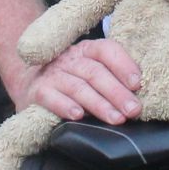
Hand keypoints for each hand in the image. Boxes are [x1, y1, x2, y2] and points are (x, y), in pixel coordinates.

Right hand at [17, 37, 144, 123]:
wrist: (29, 84)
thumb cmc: (70, 81)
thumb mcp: (90, 72)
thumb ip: (112, 77)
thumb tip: (139, 94)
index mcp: (87, 50)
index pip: (106, 50)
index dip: (123, 65)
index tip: (138, 84)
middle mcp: (69, 59)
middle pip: (96, 72)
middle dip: (117, 92)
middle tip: (133, 110)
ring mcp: (52, 74)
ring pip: (78, 87)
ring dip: (99, 104)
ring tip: (116, 119)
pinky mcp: (37, 91)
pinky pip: (51, 97)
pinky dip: (65, 106)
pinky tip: (78, 116)